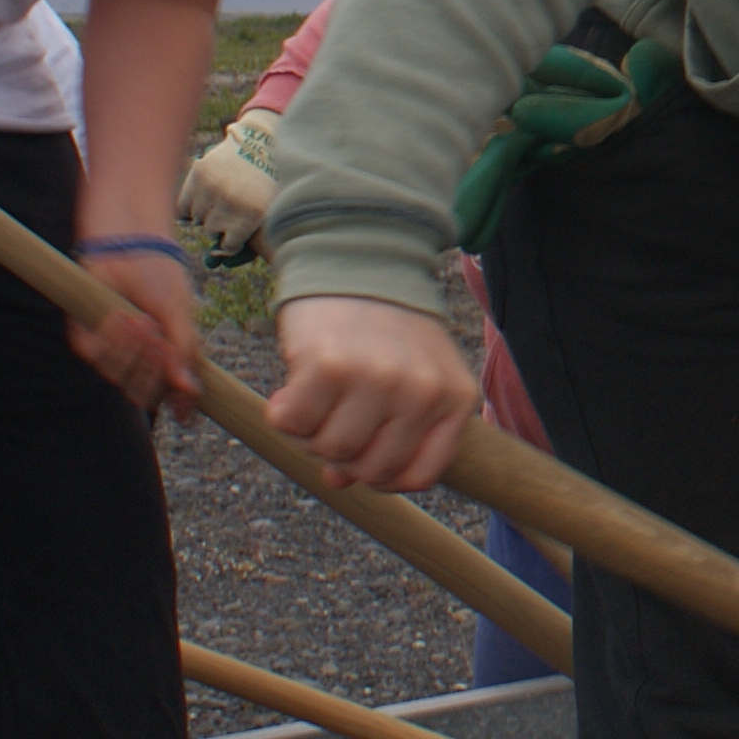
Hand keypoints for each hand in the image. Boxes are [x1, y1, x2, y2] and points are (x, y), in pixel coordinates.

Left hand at [69, 248, 205, 418]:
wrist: (129, 246)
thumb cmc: (159, 277)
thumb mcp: (181, 315)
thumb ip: (185, 352)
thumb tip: (190, 391)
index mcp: (163, 357)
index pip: (168, 395)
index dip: (176, 403)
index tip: (183, 409)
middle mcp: (136, 358)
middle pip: (143, 391)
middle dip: (153, 367)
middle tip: (160, 338)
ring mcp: (111, 349)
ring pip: (118, 376)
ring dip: (133, 350)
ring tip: (142, 320)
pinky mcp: (85, 336)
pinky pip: (96, 356)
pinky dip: (111, 339)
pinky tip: (121, 316)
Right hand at [177, 110, 283, 254]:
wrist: (261, 143)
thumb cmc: (266, 185)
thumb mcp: (267, 214)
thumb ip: (246, 242)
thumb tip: (214, 263)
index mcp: (253, 214)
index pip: (227, 246)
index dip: (230, 241)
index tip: (234, 233)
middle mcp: (231, 201)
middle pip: (210, 230)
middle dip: (218, 225)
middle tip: (227, 212)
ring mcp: (214, 186)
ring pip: (195, 218)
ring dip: (204, 213)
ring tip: (217, 202)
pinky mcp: (200, 172)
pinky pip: (183, 204)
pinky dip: (189, 205)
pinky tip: (202, 199)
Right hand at [271, 294, 476, 491]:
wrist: (359, 257)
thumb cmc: (387, 327)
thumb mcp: (413, 375)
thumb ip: (389, 433)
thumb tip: (338, 481)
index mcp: (455, 398)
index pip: (418, 475)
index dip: (381, 477)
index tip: (361, 457)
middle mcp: (422, 391)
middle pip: (371, 469)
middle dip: (342, 456)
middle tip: (331, 421)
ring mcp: (378, 378)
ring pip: (331, 450)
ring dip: (310, 434)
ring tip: (313, 400)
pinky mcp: (329, 366)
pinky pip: (294, 424)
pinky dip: (283, 415)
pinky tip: (289, 389)